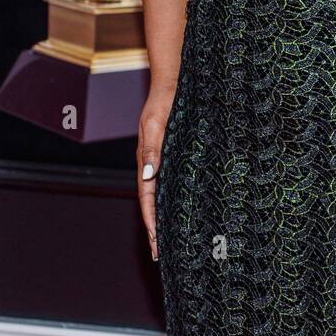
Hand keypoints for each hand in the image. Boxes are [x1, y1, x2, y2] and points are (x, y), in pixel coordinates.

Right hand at [137, 86, 175, 261]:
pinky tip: (188, 210)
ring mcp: (166, 161)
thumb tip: (148, 176)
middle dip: (157, 229)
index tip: (156, 245)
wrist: (177, 80)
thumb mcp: (156, 124)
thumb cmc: (165, 100)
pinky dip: (178, 200)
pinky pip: (176, 183)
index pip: (147, 200)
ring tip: (175, 242)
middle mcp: (156, 165)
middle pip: (154, 204)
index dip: (151, 224)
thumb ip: (152, 149)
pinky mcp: (178, 154)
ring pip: (165, 196)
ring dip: (168, 218)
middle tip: (162, 255)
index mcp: (147, 162)